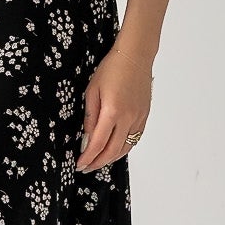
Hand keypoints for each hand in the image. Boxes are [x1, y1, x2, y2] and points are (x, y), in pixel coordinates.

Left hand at [76, 39, 151, 171]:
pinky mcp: (144, 117)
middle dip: (98, 163)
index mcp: (112, 112)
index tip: (80, 164)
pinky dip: (123, 148)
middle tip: (86, 167)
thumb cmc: (112, 69)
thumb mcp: (92, 91)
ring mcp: (138, 119)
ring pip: (125, 148)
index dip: (87, 157)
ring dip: (111, 158)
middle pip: (112, 151)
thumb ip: (90, 117)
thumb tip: (86, 138)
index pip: (98, 144)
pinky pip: (134, 139)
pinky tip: (114, 149)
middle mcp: (128, 119)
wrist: (135, 57)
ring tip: (98, 161)